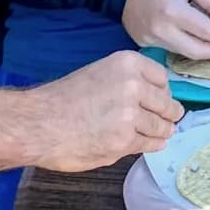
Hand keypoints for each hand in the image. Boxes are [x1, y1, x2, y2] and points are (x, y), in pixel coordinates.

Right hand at [25, 51, 185, 170]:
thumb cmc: (62, 99)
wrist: (38, 123)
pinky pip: (149, 144)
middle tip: (172, 119)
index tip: (161, 99)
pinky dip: (151, 145)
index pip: (162, 79)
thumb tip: (152, 98)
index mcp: (127, 64)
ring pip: (161, 126)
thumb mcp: (99, 73)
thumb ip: (127, 82)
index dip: (163, 92)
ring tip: (163, 133)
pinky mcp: (124, 140)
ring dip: (162, 131)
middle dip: (169, 113)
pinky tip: (152, 143)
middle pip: (167, 103)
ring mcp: (130, 114)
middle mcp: (133, 85)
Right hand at [121, 0, 209, 59]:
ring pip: (185, 53)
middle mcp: (163, 31)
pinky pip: (171, 49)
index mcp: (175, 12)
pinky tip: (194, 38)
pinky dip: (186, 46)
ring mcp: (151, 40)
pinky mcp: (143, 43)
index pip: (208, 33)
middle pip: (198, 52)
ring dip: (203, 50)